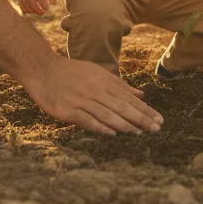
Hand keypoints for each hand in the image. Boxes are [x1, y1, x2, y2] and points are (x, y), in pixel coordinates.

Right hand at [18, 0, 56, 14]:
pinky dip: (24, 7)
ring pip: (25, 3)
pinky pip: (20, 1)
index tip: (47, 8)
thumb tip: (52, 4)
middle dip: (37, 10)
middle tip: (42, 12)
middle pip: (31, 2)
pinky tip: (30, 10)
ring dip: (30, 10)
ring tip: (37, 12)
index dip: (43, 6)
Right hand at [25, 55, 164, 135]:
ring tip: (139, 132)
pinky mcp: (69, 110)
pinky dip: (100, 127)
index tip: (159, 119)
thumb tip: (141, 94)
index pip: (129, 98)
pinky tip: (112, 134)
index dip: (145, 109)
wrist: (43, 69)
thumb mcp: (97, 73)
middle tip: (157, 128)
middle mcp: (96, 90)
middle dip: (141, 118)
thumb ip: (119, 85)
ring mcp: (82, 100)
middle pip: (122, 106)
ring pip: (107, 113)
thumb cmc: (72, 72)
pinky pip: (87, 120)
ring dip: (125, 124)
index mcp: (104, 82)